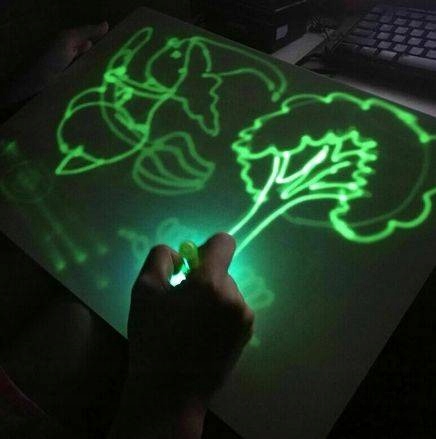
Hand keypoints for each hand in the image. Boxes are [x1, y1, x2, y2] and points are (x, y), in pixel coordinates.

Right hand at [109, 233, 253, 438]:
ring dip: (211, 298)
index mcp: (211, 283)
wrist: (170, 391)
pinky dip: (220, 314)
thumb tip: (180, 254)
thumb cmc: (153, 339)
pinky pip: (233, 310)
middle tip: (182, 303)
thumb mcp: (144, 290)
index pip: (223, 242)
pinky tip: (203, 335)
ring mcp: (244, 318)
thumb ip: (161, 257)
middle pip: (222, 270)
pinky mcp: (247, 335)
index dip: (205, 247)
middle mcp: (235, 297)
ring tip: (191, 324)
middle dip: (203, 279)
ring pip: (227, 291)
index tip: (190, 266)